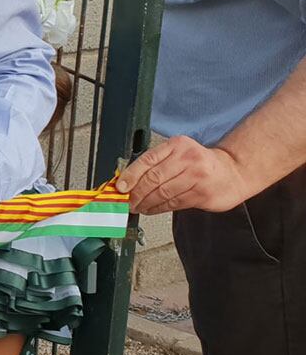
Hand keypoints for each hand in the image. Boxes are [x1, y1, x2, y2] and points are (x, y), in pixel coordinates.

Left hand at [117, 136, 251, 214]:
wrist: (234, 172)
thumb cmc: (200, 164)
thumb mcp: (179, 154)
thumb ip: (156, 163)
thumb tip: (127, 180)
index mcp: (177, 145)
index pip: (147, 160)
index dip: (130, 176)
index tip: (120, 187)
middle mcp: (188, 159)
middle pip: (153, 178)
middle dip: (136, 193)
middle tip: (128, 201)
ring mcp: (197, 177)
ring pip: (163, 193)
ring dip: (146, 203)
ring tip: (138, 207)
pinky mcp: (203, 194)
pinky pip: (174, 203)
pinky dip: (159, 208)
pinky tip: (152, 209)